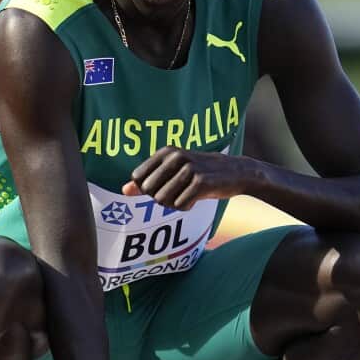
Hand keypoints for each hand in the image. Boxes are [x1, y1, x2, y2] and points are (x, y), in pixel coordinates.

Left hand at [121, 147, 257, 209]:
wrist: (236, 172)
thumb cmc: (200, 174)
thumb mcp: (172, 173)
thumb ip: (146, 181)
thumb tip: (123, 190)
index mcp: (166, 151)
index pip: (138, 179)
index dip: (148, 189)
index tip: (165, 185)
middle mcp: (176, 156)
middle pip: (149, 191)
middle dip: (161, 198)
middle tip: (179, 191)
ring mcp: (188, 168)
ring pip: (163, 200)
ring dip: (174, 203)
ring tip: (188, 194)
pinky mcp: (201, 182)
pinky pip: (179, 206)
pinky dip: (186, 207)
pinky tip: (196, 198)